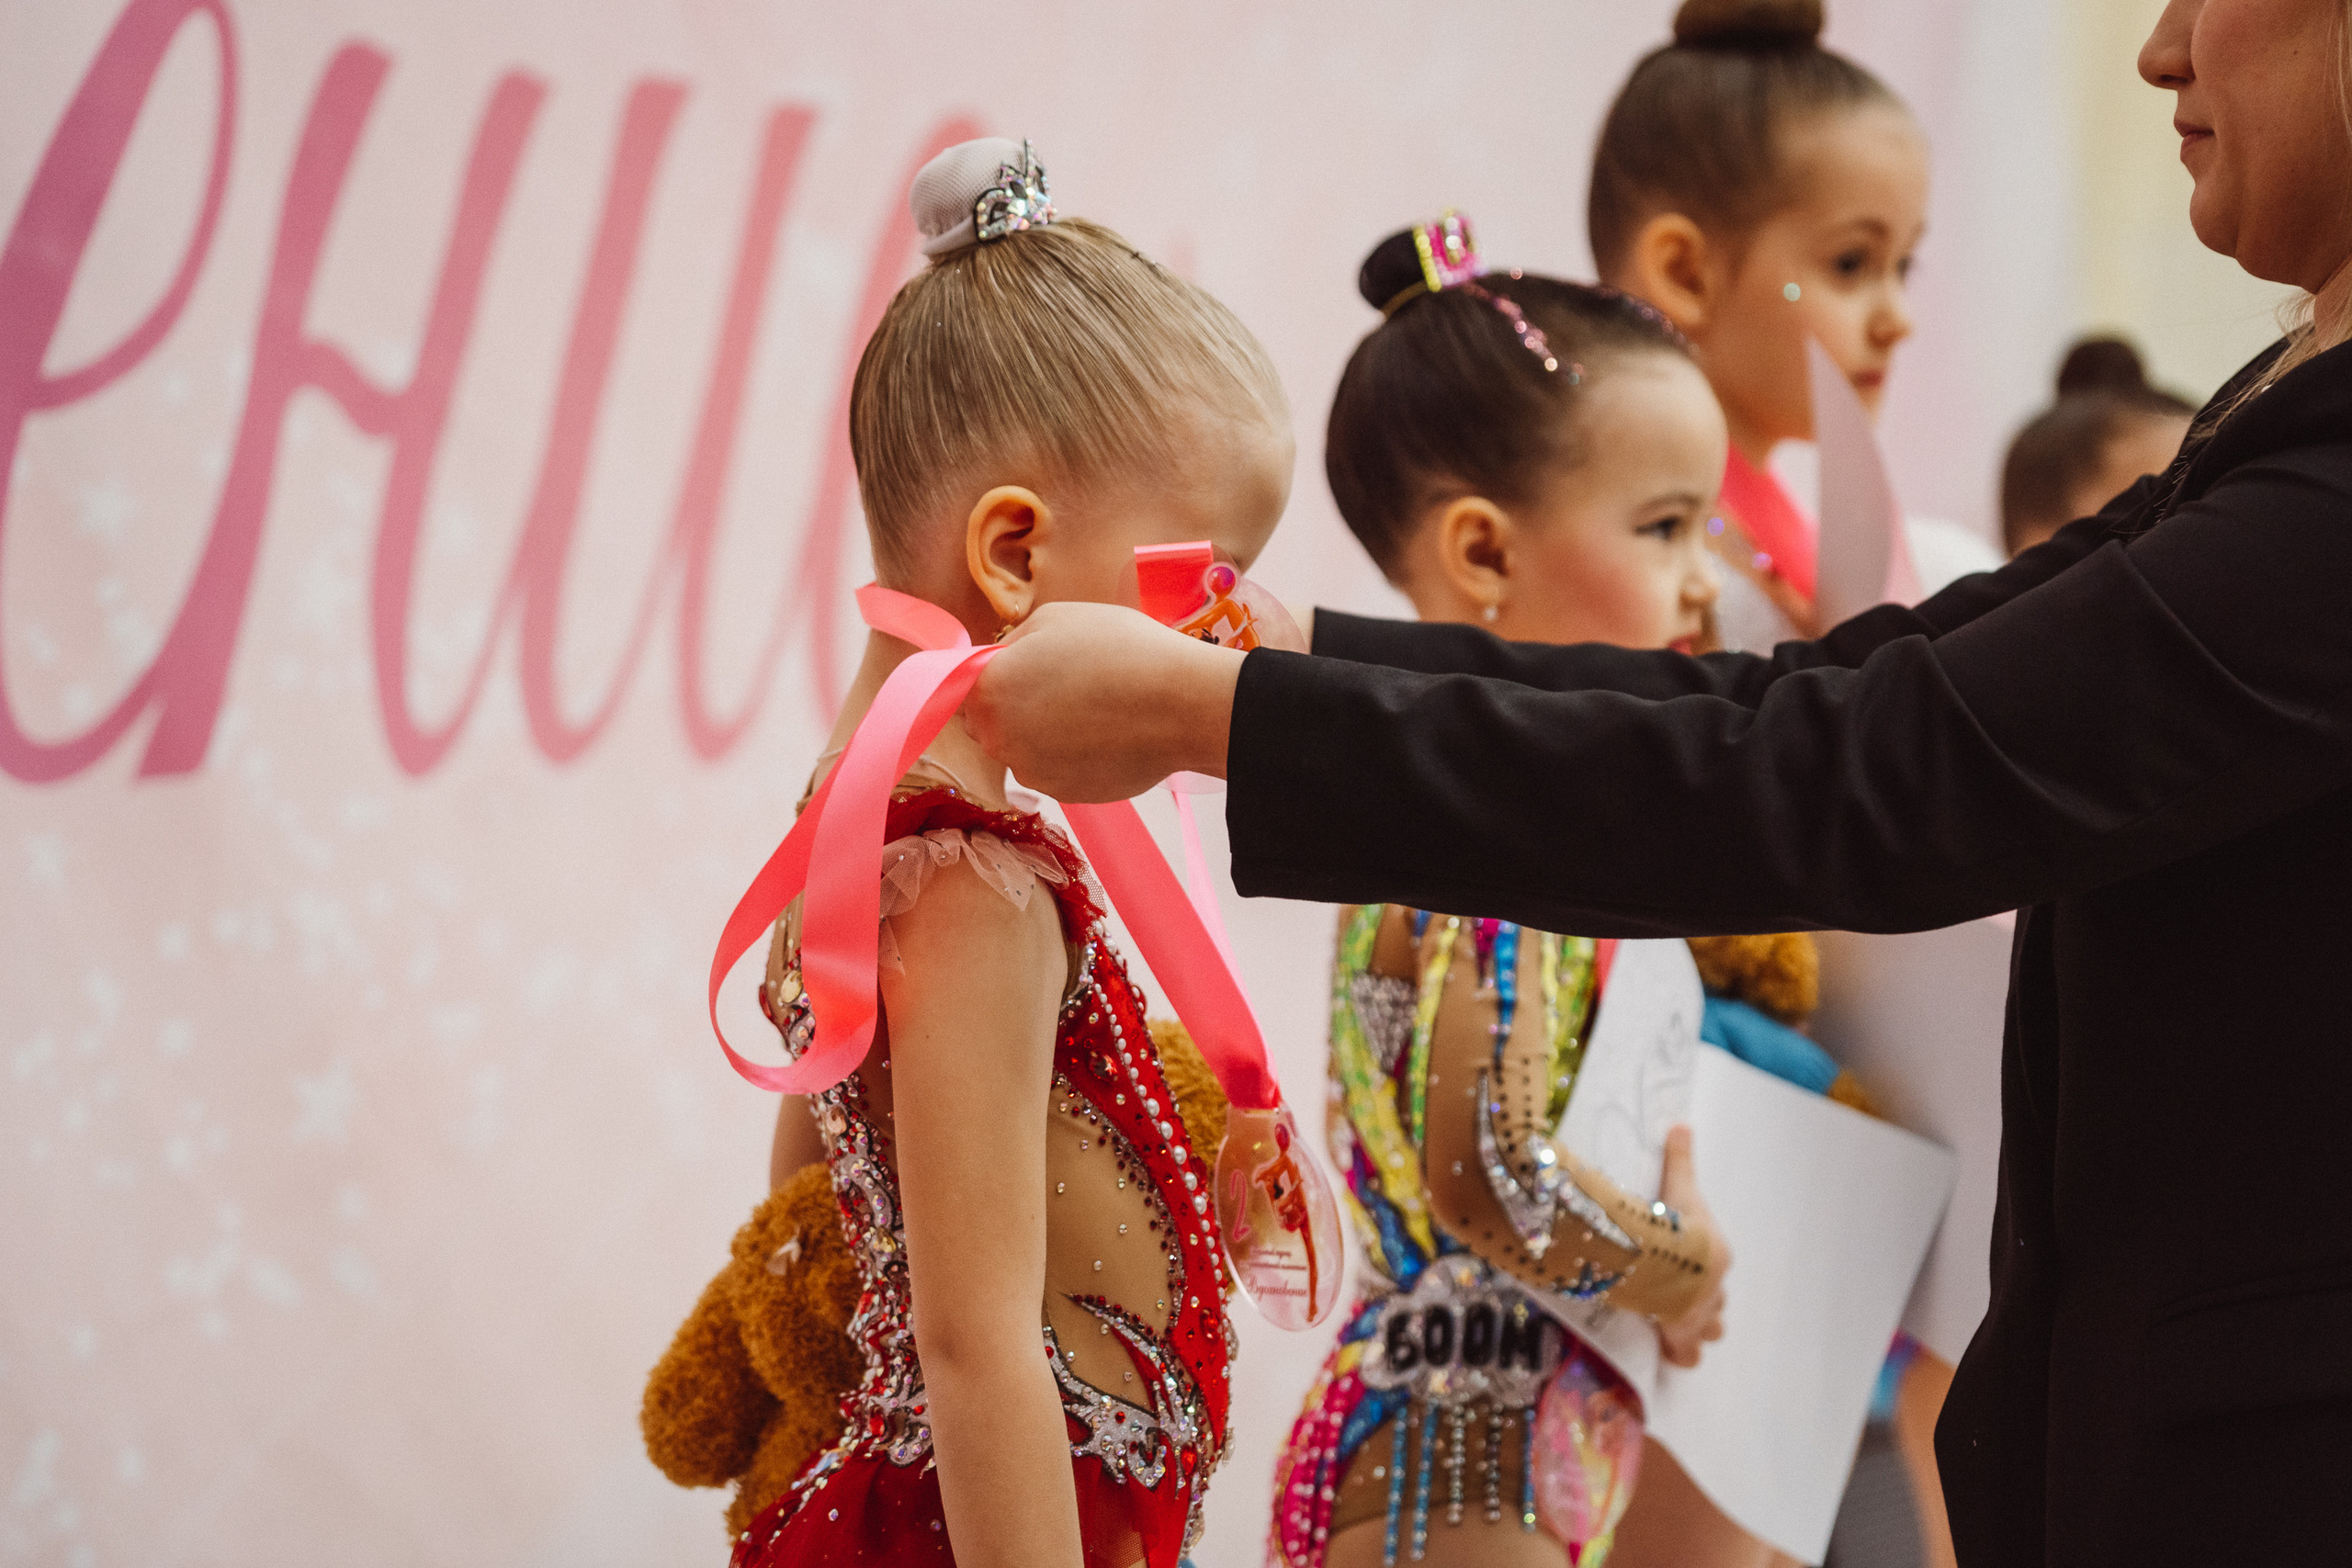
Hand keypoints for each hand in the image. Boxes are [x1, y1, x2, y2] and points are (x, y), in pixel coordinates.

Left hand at [964, 601, 1244, 801]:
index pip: (957, 689)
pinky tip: (1106, 733)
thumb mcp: (1056, 617)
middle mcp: (1000, 739)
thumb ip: (1012, 642)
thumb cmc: (1120, 650)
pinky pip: (1055, 770)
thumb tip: (1003, 660)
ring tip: (1093, 708)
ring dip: (1043, 733)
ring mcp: (1032, 772)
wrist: (1181, 705)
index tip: (1014, 669)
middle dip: (1012, 705)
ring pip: (1023, 749)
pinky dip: (1071, 756)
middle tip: (1061, 683)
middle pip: (988, 722)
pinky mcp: (1065, 795)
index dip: (986, 676)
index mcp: (990, 690)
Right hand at [1652, 1125, 1729, 1369]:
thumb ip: (1680, 1159)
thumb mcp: (1679, 1187)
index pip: (1715, 1267)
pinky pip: (1687, 1355)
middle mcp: (1714, 1290)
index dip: (1697, 1267)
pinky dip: (1679, 1353)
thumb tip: (1681, 1124)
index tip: (1679, 1264)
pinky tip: (1666, 1348)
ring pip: (1710, 1329)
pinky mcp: (1680, 1336)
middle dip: (1700, 1299)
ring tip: (1674, 1320)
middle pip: (1717, 1301)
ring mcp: (1699, 1316)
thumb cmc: (1675, 1224)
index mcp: (1717, 1257)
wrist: (1666, 1260)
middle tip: (1676, 1293)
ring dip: (1696, 1327)